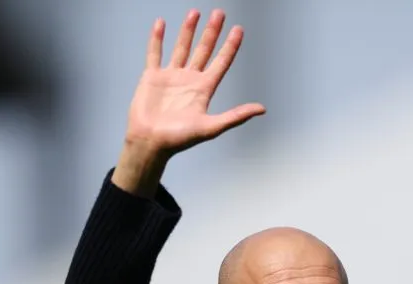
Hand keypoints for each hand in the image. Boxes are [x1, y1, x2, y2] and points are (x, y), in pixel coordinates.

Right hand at [126, 9, 264, 157]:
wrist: (150, 142)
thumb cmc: (179, 139)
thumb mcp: (211, 127)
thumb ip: (235, 116)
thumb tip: (262, 109)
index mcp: (204, 89)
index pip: (221, 62)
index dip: (230, 46)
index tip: (238, 29)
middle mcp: (189, 80)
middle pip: (204, 50)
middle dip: (212, 32)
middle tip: (219, 13)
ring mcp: (171, 77)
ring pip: (182, 48)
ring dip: (188, 30)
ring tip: (195, 12)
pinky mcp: (152, 77)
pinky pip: (155, 53)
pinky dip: (157, 38)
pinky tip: (161, 24)